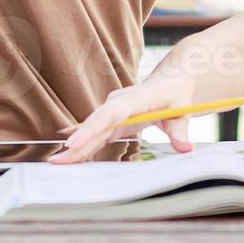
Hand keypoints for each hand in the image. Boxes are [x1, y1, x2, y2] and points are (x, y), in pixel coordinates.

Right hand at [49, 81, 194, 164]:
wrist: (172, 80)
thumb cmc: (176, 95)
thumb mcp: (182, 112)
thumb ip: (181, 131)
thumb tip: (185, 148)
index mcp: (135, 99)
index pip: (110, 114)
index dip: (91, 129)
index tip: (73, 142)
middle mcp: (119, 103)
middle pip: (95, 124)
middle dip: (76, 143)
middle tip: (57, 161)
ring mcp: (114, 110)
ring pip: (92, 129)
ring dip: (76, 146)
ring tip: (57, 163)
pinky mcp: (114, 119)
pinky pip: (96, 131)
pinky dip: (84, 143)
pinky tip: (69, 153)